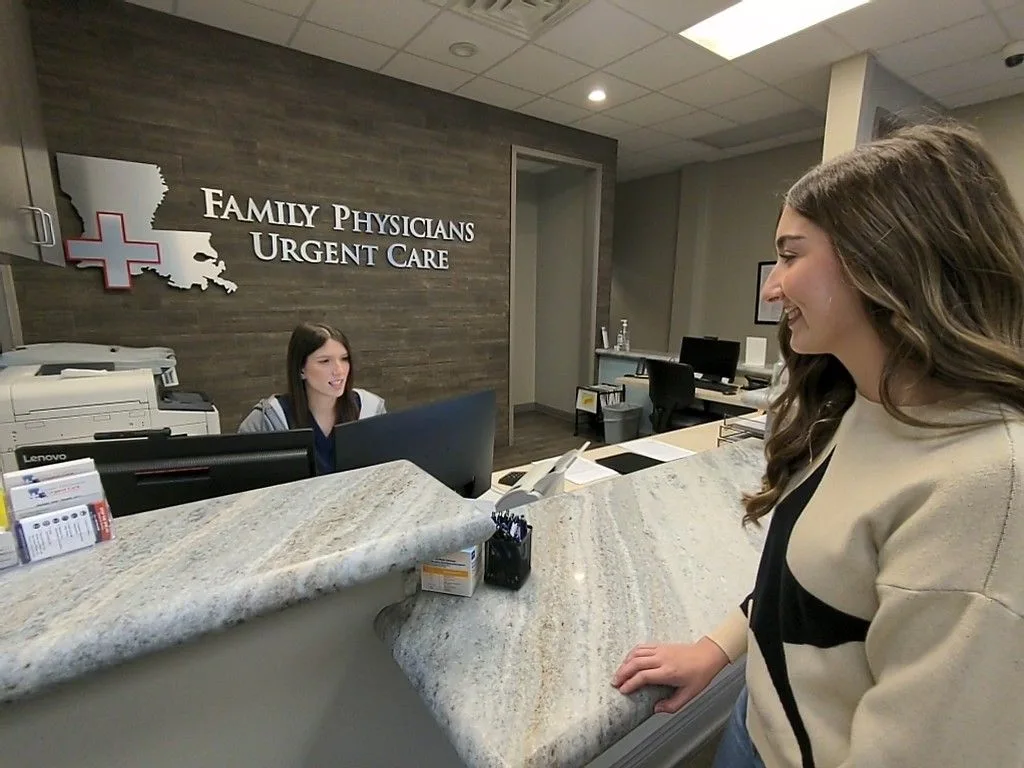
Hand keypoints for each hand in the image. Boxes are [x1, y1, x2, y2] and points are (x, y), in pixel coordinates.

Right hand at [611, 637, 729, 714]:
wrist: (707, 655)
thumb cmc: (699, 675)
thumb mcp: (689, 695)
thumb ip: (672, 705)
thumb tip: (655, 709)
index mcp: (668, 672)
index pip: (643, 676)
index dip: (630, 683)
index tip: (623, 690)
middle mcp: (662, 659)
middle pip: (636, 663)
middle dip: (622, 673)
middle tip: (614, 683)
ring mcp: (660, 650)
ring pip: (636, 653)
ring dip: (625, 663)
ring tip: (618, 673)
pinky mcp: (660, 645)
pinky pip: (642, 647)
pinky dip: (631, 654)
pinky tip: (628, 661)